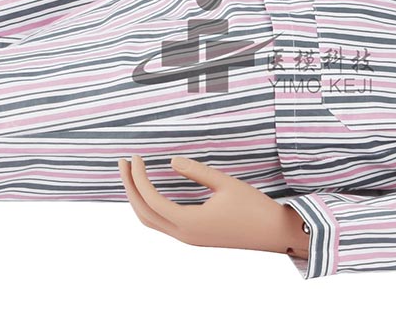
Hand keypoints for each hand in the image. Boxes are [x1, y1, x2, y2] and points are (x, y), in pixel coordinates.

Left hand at [118, 155, 309, 256]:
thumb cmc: (254, 206)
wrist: (274, 233)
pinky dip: (149, 206)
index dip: (139, 178)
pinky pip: (161, 223)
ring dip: (137, 198)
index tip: (136, 157)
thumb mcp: (225, 183)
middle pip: (143, 212)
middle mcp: (184, 235)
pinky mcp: (193, 237)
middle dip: (129, 187)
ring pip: (150, 220)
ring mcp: (188, 238)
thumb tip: (171, 162)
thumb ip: (197, 172)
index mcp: (190, 222)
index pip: (152, 200)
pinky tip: (148, 190)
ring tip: (130, 174)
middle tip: (122, 162)